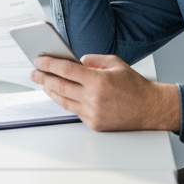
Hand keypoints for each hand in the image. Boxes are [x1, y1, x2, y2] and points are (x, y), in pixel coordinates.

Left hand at [31, 53, 180, 132]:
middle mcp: (93, 98)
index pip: (66, 70)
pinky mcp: (94, 124)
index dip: (50, 64)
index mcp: (98, 80)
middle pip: (60, 86)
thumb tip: (76, 61)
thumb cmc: (135, 86)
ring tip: (43, 83)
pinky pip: (74, 111)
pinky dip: (65, 101)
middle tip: (34, 73)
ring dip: (50, 91)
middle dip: (43, 78)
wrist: (150, 109)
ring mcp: (92, 113)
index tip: (39, 60)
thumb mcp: (115, 63)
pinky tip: (60, 95)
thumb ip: (93, 60)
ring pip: (63, 101)